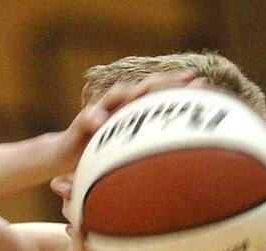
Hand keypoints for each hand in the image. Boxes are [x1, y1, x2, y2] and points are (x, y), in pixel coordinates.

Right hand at [50, 71, 196, 177]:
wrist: (65, 156)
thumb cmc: (101, 155)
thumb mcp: (129, 152)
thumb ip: (148, 147)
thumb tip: (183, 156)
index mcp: (132, 110)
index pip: (157, 93)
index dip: (177, 86)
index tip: (200, 83)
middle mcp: (118, 106)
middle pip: (141, 87)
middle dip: (162, 81)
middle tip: (183, 79)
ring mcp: (99, 112)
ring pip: (115, 96)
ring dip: (128, 93)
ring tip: (142, 93)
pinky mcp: (80, 125)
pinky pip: (87, 119)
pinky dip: (94, 118)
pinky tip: (101, 123)